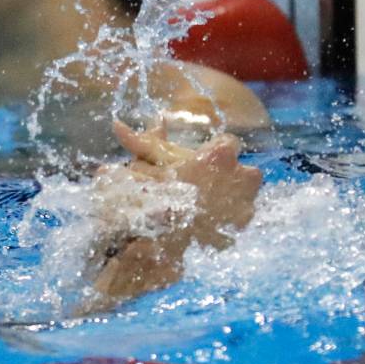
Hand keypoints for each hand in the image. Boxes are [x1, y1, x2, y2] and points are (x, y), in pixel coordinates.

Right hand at [111, 120, 261, 247]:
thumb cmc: (158, 194)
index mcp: (222, 154)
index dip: (214, 152)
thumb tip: (117, 124)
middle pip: (242, 168)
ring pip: (244, 192)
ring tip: (206, 204)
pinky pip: (239, 215)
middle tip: (204, 183)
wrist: (165, 239)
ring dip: (230, 195)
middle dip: (227, 174)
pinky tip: (209, 221)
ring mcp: (247, 202)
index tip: (202, 162)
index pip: (229, 142)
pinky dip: (228, 218)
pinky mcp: (244, 224)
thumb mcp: (150, 164)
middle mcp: (243, 175)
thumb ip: (142, 142)